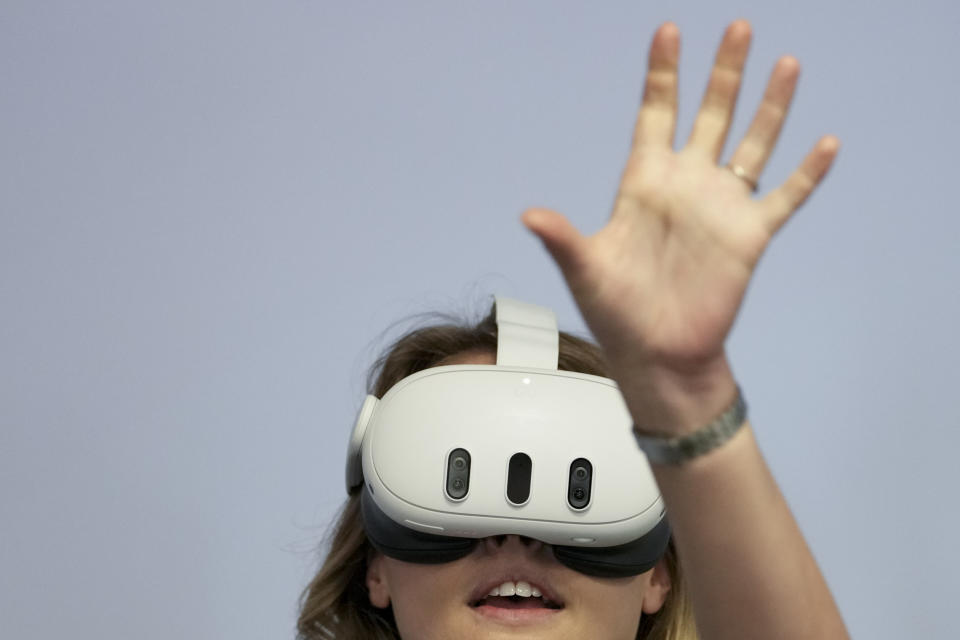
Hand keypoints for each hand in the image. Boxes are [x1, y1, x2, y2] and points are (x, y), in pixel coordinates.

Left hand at [523, 20, 838, 392]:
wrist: (658, 354)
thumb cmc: (616, 313)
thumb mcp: (586, 270)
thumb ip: (563, 238)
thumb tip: (529, 215)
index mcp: (643, 182)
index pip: (655, 114)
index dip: (663, 74)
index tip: (668, 31)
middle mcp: (685, 185)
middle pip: (710, 115)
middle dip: (724, 72)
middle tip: (739, 26)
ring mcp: (720, 208)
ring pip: (752, 144)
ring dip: (770, 106)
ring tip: (786, 63)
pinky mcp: (749, 236)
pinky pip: (785, 197)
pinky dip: (807, 173)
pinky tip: (827, 142)